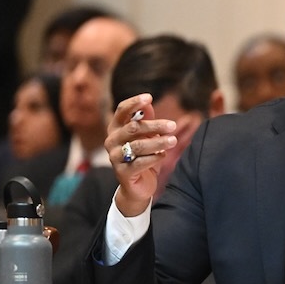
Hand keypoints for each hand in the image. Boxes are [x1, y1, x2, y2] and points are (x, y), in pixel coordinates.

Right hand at [106, 94, 175, 216]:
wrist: (138, 186)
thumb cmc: (143, 156)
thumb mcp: (146, 137)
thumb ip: (146, 120)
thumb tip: (148, 103)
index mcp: (116, 129)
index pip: (121, 111)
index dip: (134, 103)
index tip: (149, 97)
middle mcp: (111, 141)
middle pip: (133, 128)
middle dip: (155, 125)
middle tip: (173, 125)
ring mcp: (114, 157)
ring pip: (138, 146)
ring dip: (158, 142)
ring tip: (173, 141)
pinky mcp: (122, 172)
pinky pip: (140, 163)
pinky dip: (154, 158)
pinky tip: (163, 155)